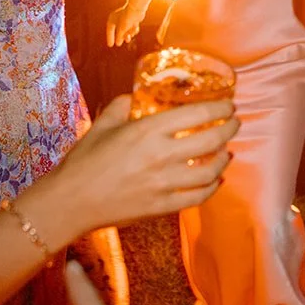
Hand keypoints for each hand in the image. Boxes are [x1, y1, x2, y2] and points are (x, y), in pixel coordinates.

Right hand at [45, 95, 236, 230]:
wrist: (70, 201)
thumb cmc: (84, 161)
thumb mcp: (102, 124)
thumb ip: (123, 105)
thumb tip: (137, 97)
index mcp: (147, 130)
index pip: (197, 114)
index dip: (220, 109)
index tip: (228, 105)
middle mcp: (161, 156)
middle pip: (212, 140)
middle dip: (230, 129)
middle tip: (234, 123)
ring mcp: (165, 184)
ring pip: (211, 171)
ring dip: (224, 159)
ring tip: (227, 152)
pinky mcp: (163, 206)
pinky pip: (198, 197)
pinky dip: (212, 187)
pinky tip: (215, 179)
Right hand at [106, 0, 147, 47]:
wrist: (137, 9)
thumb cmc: (127, 18)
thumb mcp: (121, 30)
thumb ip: (119, 37)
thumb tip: (118, 44)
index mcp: (112, 18)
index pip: (109, 30)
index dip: (110, 38)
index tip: (110, 45)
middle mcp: (118, 18)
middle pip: (118, 31)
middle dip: (120, 37)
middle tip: (120, 44)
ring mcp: (126, 19)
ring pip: (126, 30)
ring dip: (128, 34)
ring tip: (130, 36)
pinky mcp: (132, 19)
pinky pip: (132, 28)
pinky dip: (133, 30)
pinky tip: (136, 27)